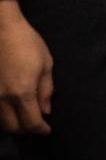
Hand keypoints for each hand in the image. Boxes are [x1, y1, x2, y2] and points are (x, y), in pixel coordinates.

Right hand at [0, 5, 52, 133]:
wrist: (2, 29)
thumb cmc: (28, 43)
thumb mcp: (46, 65)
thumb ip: (46, 90)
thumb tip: (46, 111)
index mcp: (22, 93)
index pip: (31, 122)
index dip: (40, 129)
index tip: (47, 130)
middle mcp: (3, 98)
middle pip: (13, 127)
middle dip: (27, 130)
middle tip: (37, 124)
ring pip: (0, 121)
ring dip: (13, 123)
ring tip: (24, 118)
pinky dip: (2, 115)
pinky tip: (10, 109)